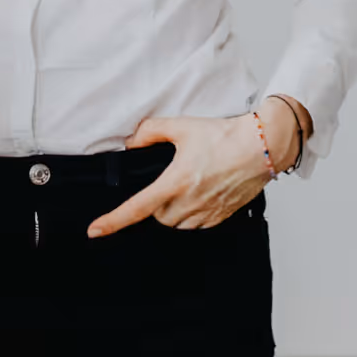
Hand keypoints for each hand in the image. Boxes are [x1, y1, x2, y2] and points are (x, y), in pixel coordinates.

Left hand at [89, 97, 300, 236]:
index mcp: (176, 181)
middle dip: (156, 203)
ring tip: (185, 188)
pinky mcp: (221, 216)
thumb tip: (132, 141)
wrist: (262, 146)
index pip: (137, 207)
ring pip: (177, 224)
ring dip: (173, 211)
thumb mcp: (183, 126)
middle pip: (158, 216)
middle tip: (167, 182)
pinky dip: (192, 215)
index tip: (95, 230)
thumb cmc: (226, 136)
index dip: (113, 221)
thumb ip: (152, 131)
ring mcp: (207, 211)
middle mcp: (190, 201)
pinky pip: (197, 225)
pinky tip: (200, 195)